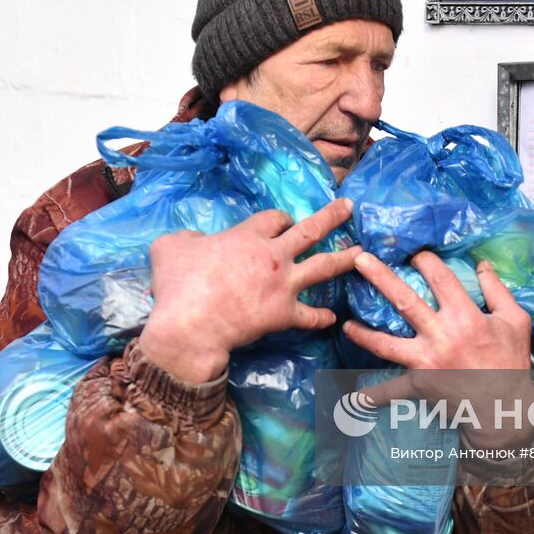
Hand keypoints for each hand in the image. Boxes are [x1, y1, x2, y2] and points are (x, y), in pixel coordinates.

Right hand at [138, 198, 360, 382]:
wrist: (191, 325)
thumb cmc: (179, 284)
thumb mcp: (170, 247)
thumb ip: (186, 238)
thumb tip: (194, 240)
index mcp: (248, 235)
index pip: (274, 218)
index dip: (281, 218)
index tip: (284, 221)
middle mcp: (273, 255)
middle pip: (309, 230)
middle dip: (331, 217)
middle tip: (348, 208)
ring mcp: (283, 285)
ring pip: (322, 267)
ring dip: (344, 259)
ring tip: (363, 253)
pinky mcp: (284, 315)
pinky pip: (309, 315)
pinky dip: (321, 317)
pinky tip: (332, 317)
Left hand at [343, 251, 533, 448]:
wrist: (506, 409)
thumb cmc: (511, 362)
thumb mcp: (515, 321)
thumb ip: (498, 290)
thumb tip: (481, 263)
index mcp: (465, 317)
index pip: (440, 278)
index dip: (424, 260)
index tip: (413, 251)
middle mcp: (441, 336)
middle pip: (404, 301)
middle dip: (380, 277)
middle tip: (359, 258)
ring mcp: (426, 362)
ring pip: (386, 344)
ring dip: (364, 333)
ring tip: (345, 324)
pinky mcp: (420, 385)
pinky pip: (392, 391)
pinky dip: (374, 396)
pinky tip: (354, 398)